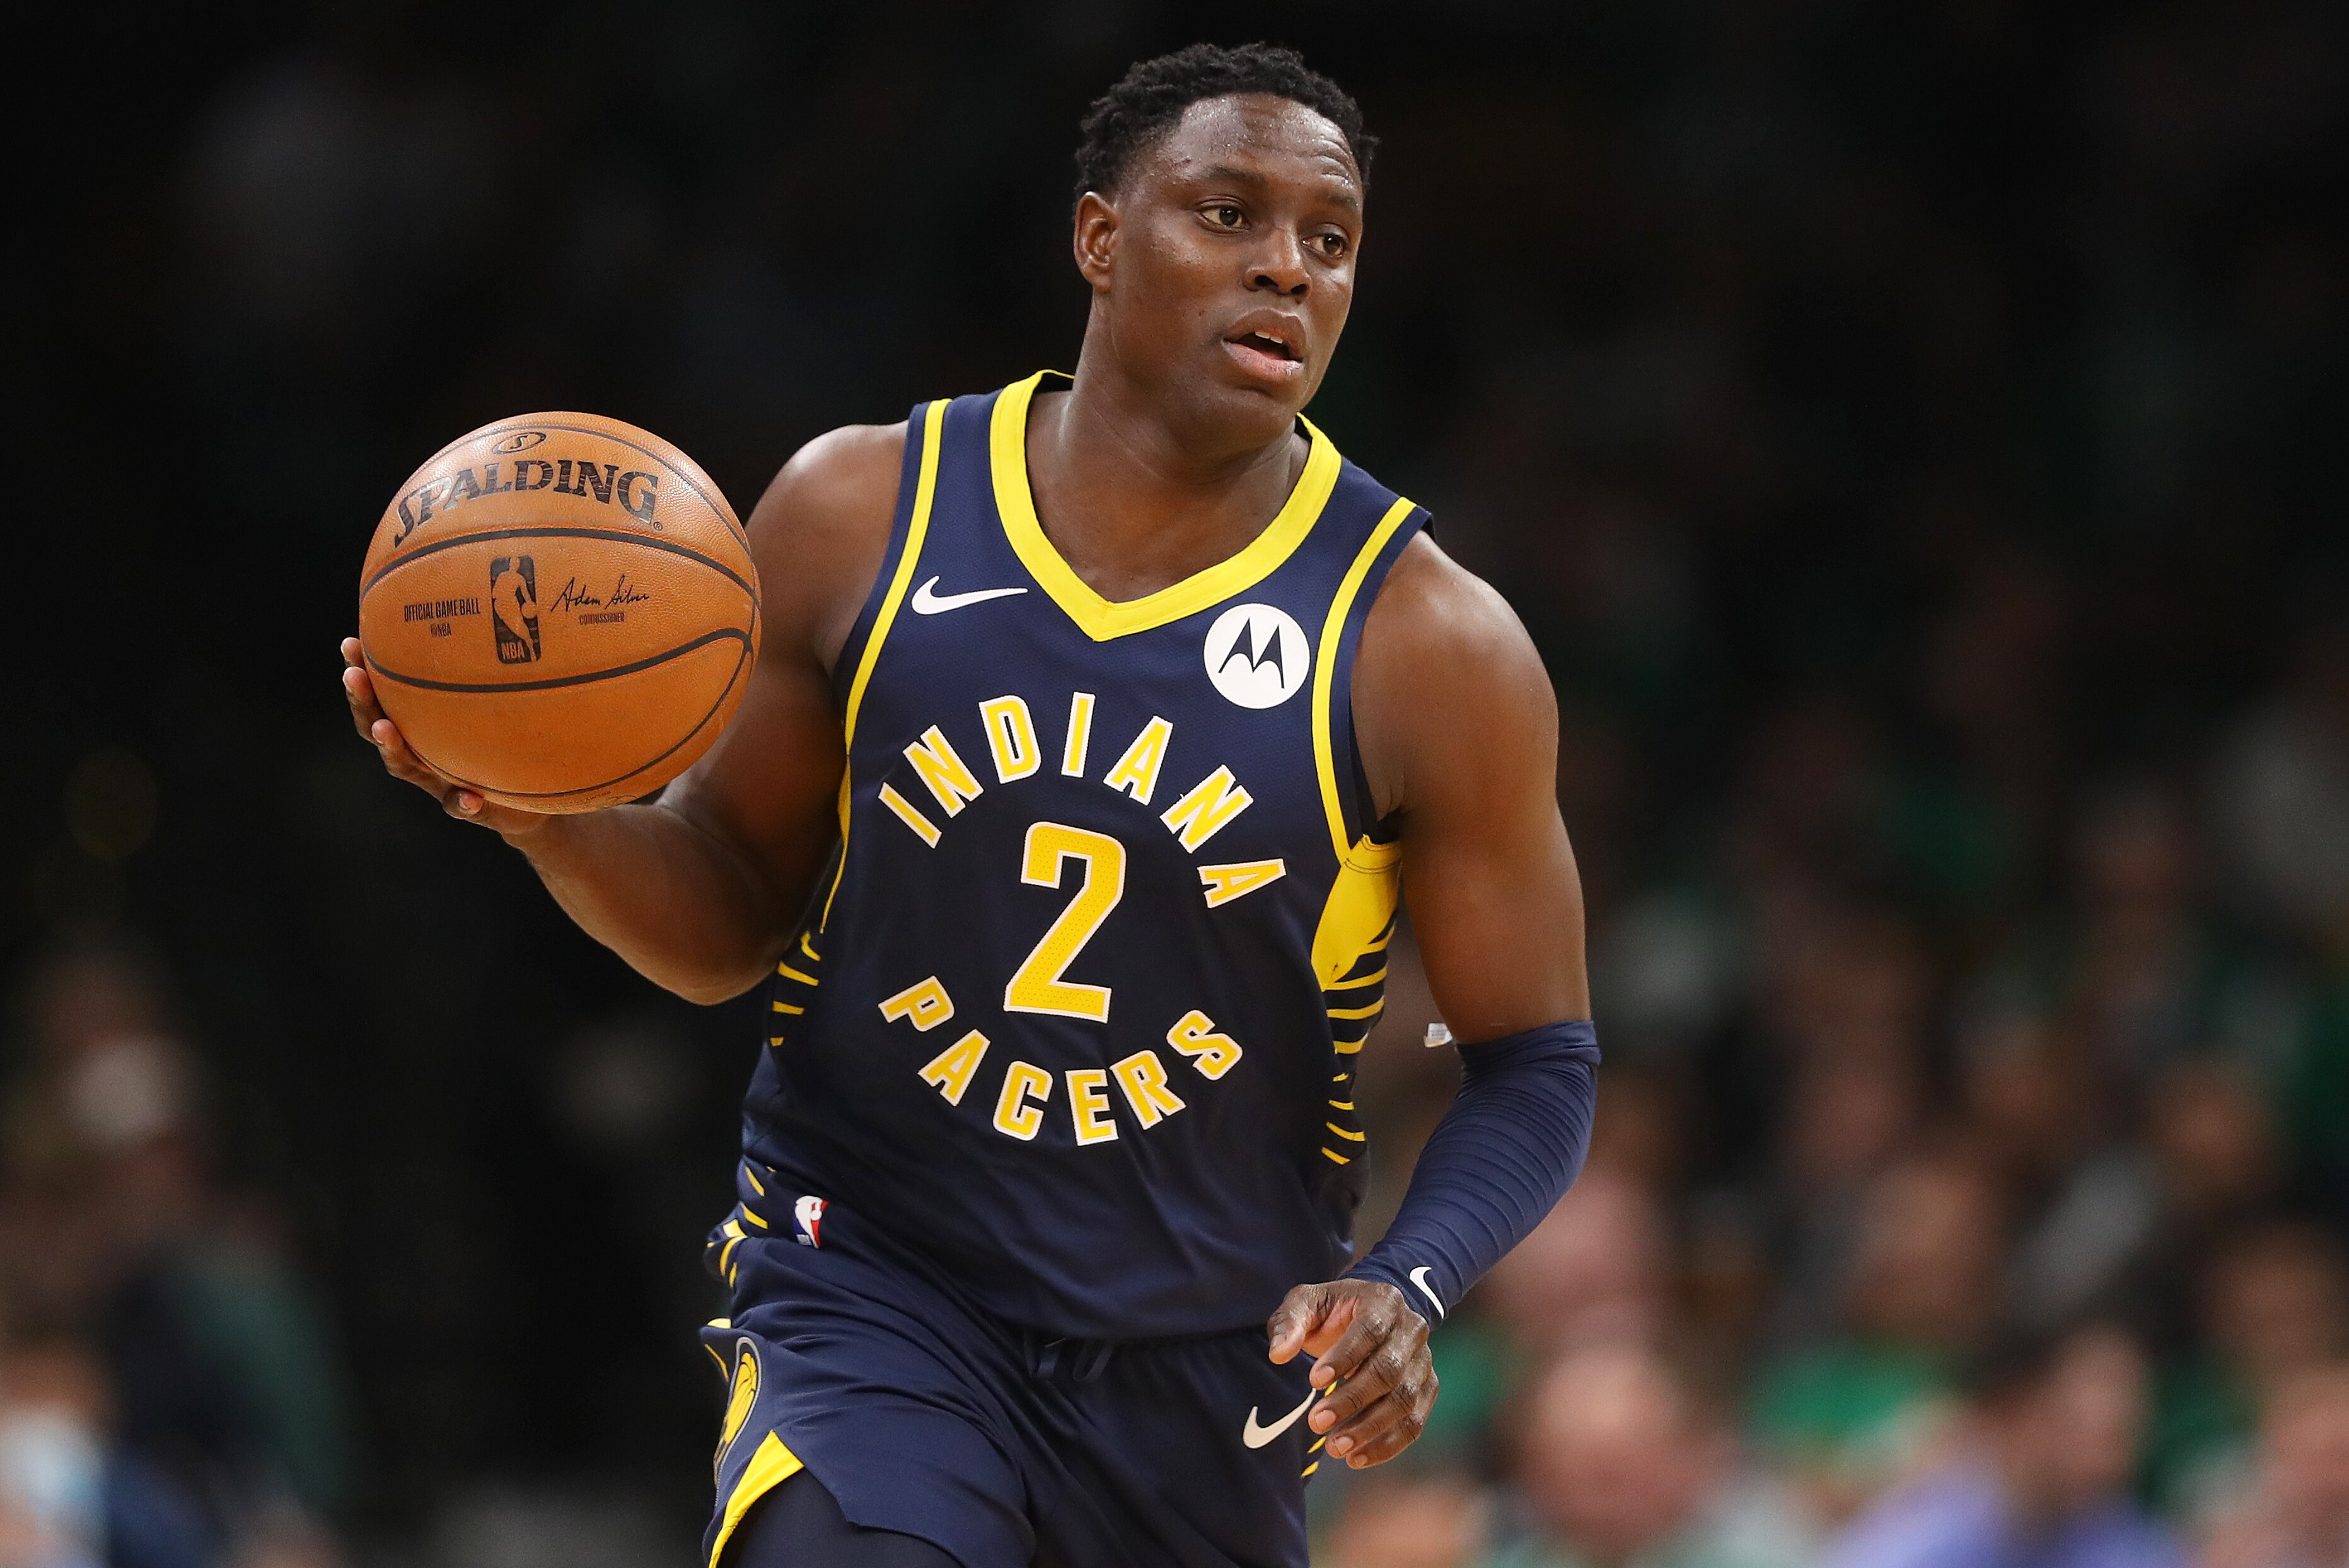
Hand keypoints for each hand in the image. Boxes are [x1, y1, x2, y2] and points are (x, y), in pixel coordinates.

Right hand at [341, 637, 550, 838]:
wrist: (524, 803)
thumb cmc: (500, 746)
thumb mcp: (491, 709)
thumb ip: (479, 679)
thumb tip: (478, 619)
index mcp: (416, 727)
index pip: (381, 696)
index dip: (361, 672)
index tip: (349, 644)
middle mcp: (417, 753)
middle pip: (377, 727)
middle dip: (363, 701)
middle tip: (352, 676)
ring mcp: (437, 781)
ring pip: (404, 765)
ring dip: (392, 747)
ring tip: (387, 728)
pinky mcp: (464, 806)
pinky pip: (458, 806)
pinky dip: (461, 802)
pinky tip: (470, 797)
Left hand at [1266, 1278, 1436, 1467]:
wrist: (1367, 1316)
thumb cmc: (1331, 1310)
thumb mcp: (1305, 1302)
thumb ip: (1289, 1323)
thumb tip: (1279, 1354)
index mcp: (1384, 1300)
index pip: (1369, 1330)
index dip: (1343, 1357)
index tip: (1312, 1380)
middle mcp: (1412, 1329)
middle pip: (1390, 1370)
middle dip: (1352, 1400)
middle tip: (1316, 1422)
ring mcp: (1423, 1361)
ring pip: (1404, 1400)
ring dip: (1369, 1429)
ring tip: (1334, 1448)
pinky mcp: (1427, 1388)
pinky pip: (1414, 1422)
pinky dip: (1388, 1445)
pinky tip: (1357, 1458)